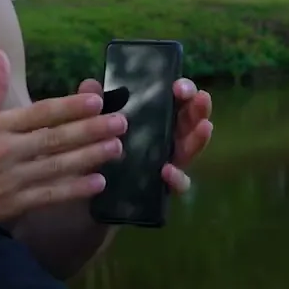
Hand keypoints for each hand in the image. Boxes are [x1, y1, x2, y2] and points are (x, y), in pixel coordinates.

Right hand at [0, 50, 126, 231]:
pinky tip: (97, 183)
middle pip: (55, 139)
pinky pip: (49, 196)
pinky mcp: (12, 205)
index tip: (96, 100)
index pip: (40, 113)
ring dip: (89, 158)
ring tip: (116, 148)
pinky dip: (74, 190)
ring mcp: (11, 179)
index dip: (70, 107)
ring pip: (57, 166)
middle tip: (121, 123)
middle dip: (91, 130)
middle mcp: (6, 151)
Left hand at [76, 76, 212, 194]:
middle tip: (201, 98)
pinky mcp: (162, 190)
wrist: (84, 204)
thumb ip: (90, 108)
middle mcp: (164, 139)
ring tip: (205, 127)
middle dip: (198, 107)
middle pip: (189, 120)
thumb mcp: (90, 132)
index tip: (176, 85)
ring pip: (190, 148)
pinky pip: (176, 184)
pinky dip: (176, 177)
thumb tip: (89, 84)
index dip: (181, 89)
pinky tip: (167, 170)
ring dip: (199, 137)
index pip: (173, 99)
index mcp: (151, 119)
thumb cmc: (94, 158)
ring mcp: (167, 163)